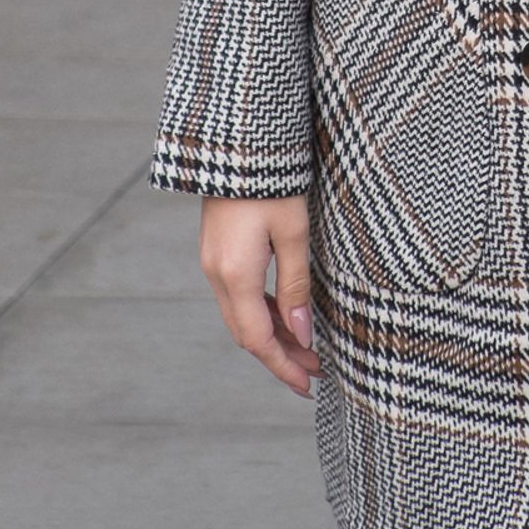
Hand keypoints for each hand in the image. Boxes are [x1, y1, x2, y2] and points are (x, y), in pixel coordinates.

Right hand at [198, 193, 319, 395]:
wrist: (238, 143)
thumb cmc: (272, 182)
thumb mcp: (294, 232)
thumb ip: (297, 286)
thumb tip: (302, 334)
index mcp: (235, 274)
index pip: (258, 339)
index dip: (283, 366)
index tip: (308, 386)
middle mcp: (216, 274)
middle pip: (246, 332)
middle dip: (280, 356)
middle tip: (315, 371)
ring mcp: (213, 263)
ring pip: (241, 315)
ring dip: (272, 335)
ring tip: (307, 348)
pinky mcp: (217, 251)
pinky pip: (238, 295)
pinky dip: (262, 312)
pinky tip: (286, 315)